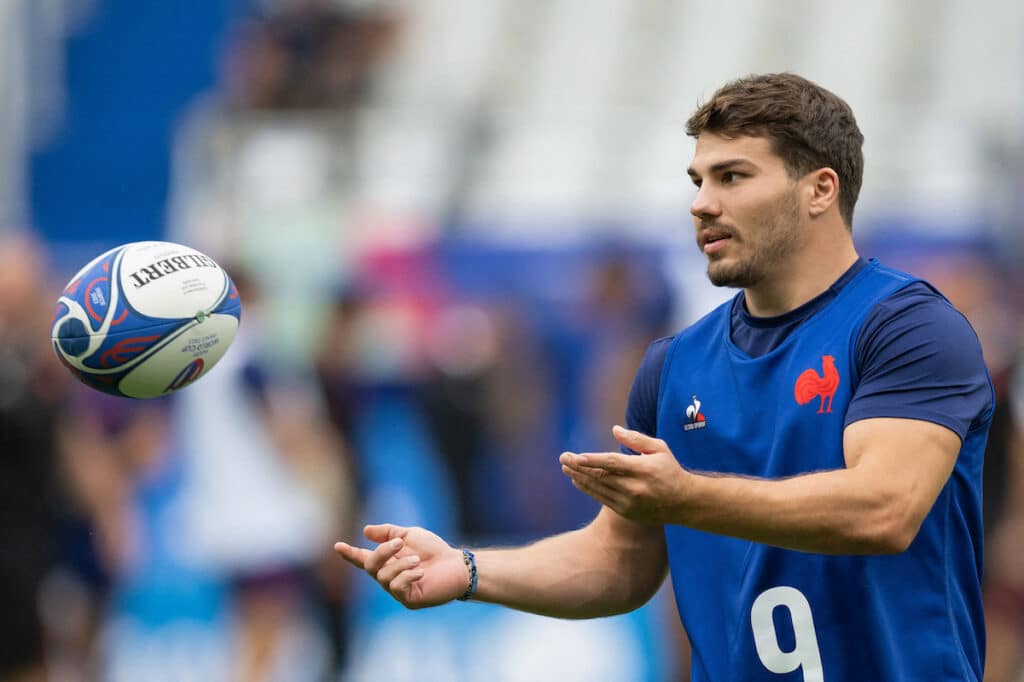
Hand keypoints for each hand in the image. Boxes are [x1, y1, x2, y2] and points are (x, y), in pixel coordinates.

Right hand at [334, 524, 468, 608]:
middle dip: (382, 552)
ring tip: (417, 560)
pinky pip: (396, 588)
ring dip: (400, 564)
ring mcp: (397, 590)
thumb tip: (365, 531)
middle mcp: (389, 577)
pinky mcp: (408, 600)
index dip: (350, 553)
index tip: (337, 545)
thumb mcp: (410, 535)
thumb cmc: (434, 550)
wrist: (456, 566)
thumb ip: (388, 533)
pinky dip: (407, 576)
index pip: (363, 558)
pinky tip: (420, 571)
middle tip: (399, 543)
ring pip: (383, 577)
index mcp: (387, 561)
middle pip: (370, 566)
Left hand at [559, 425, 690, 523]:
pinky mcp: (626, 512)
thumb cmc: (670, 469)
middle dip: (579, 467)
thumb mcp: (659, 448)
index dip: (592, 460)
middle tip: (563, 458)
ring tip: (565, 467)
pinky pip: (602, 499)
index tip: (576, 456)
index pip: (612, 463)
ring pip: (598, 489)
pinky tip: (577, 480)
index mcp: (643, 469)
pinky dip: (588, 489)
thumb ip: (636, 439)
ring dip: (579, 477)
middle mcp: (635, 487)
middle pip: (601, 476)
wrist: (684, 503)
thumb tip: (614, 429)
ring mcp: (629, 502)